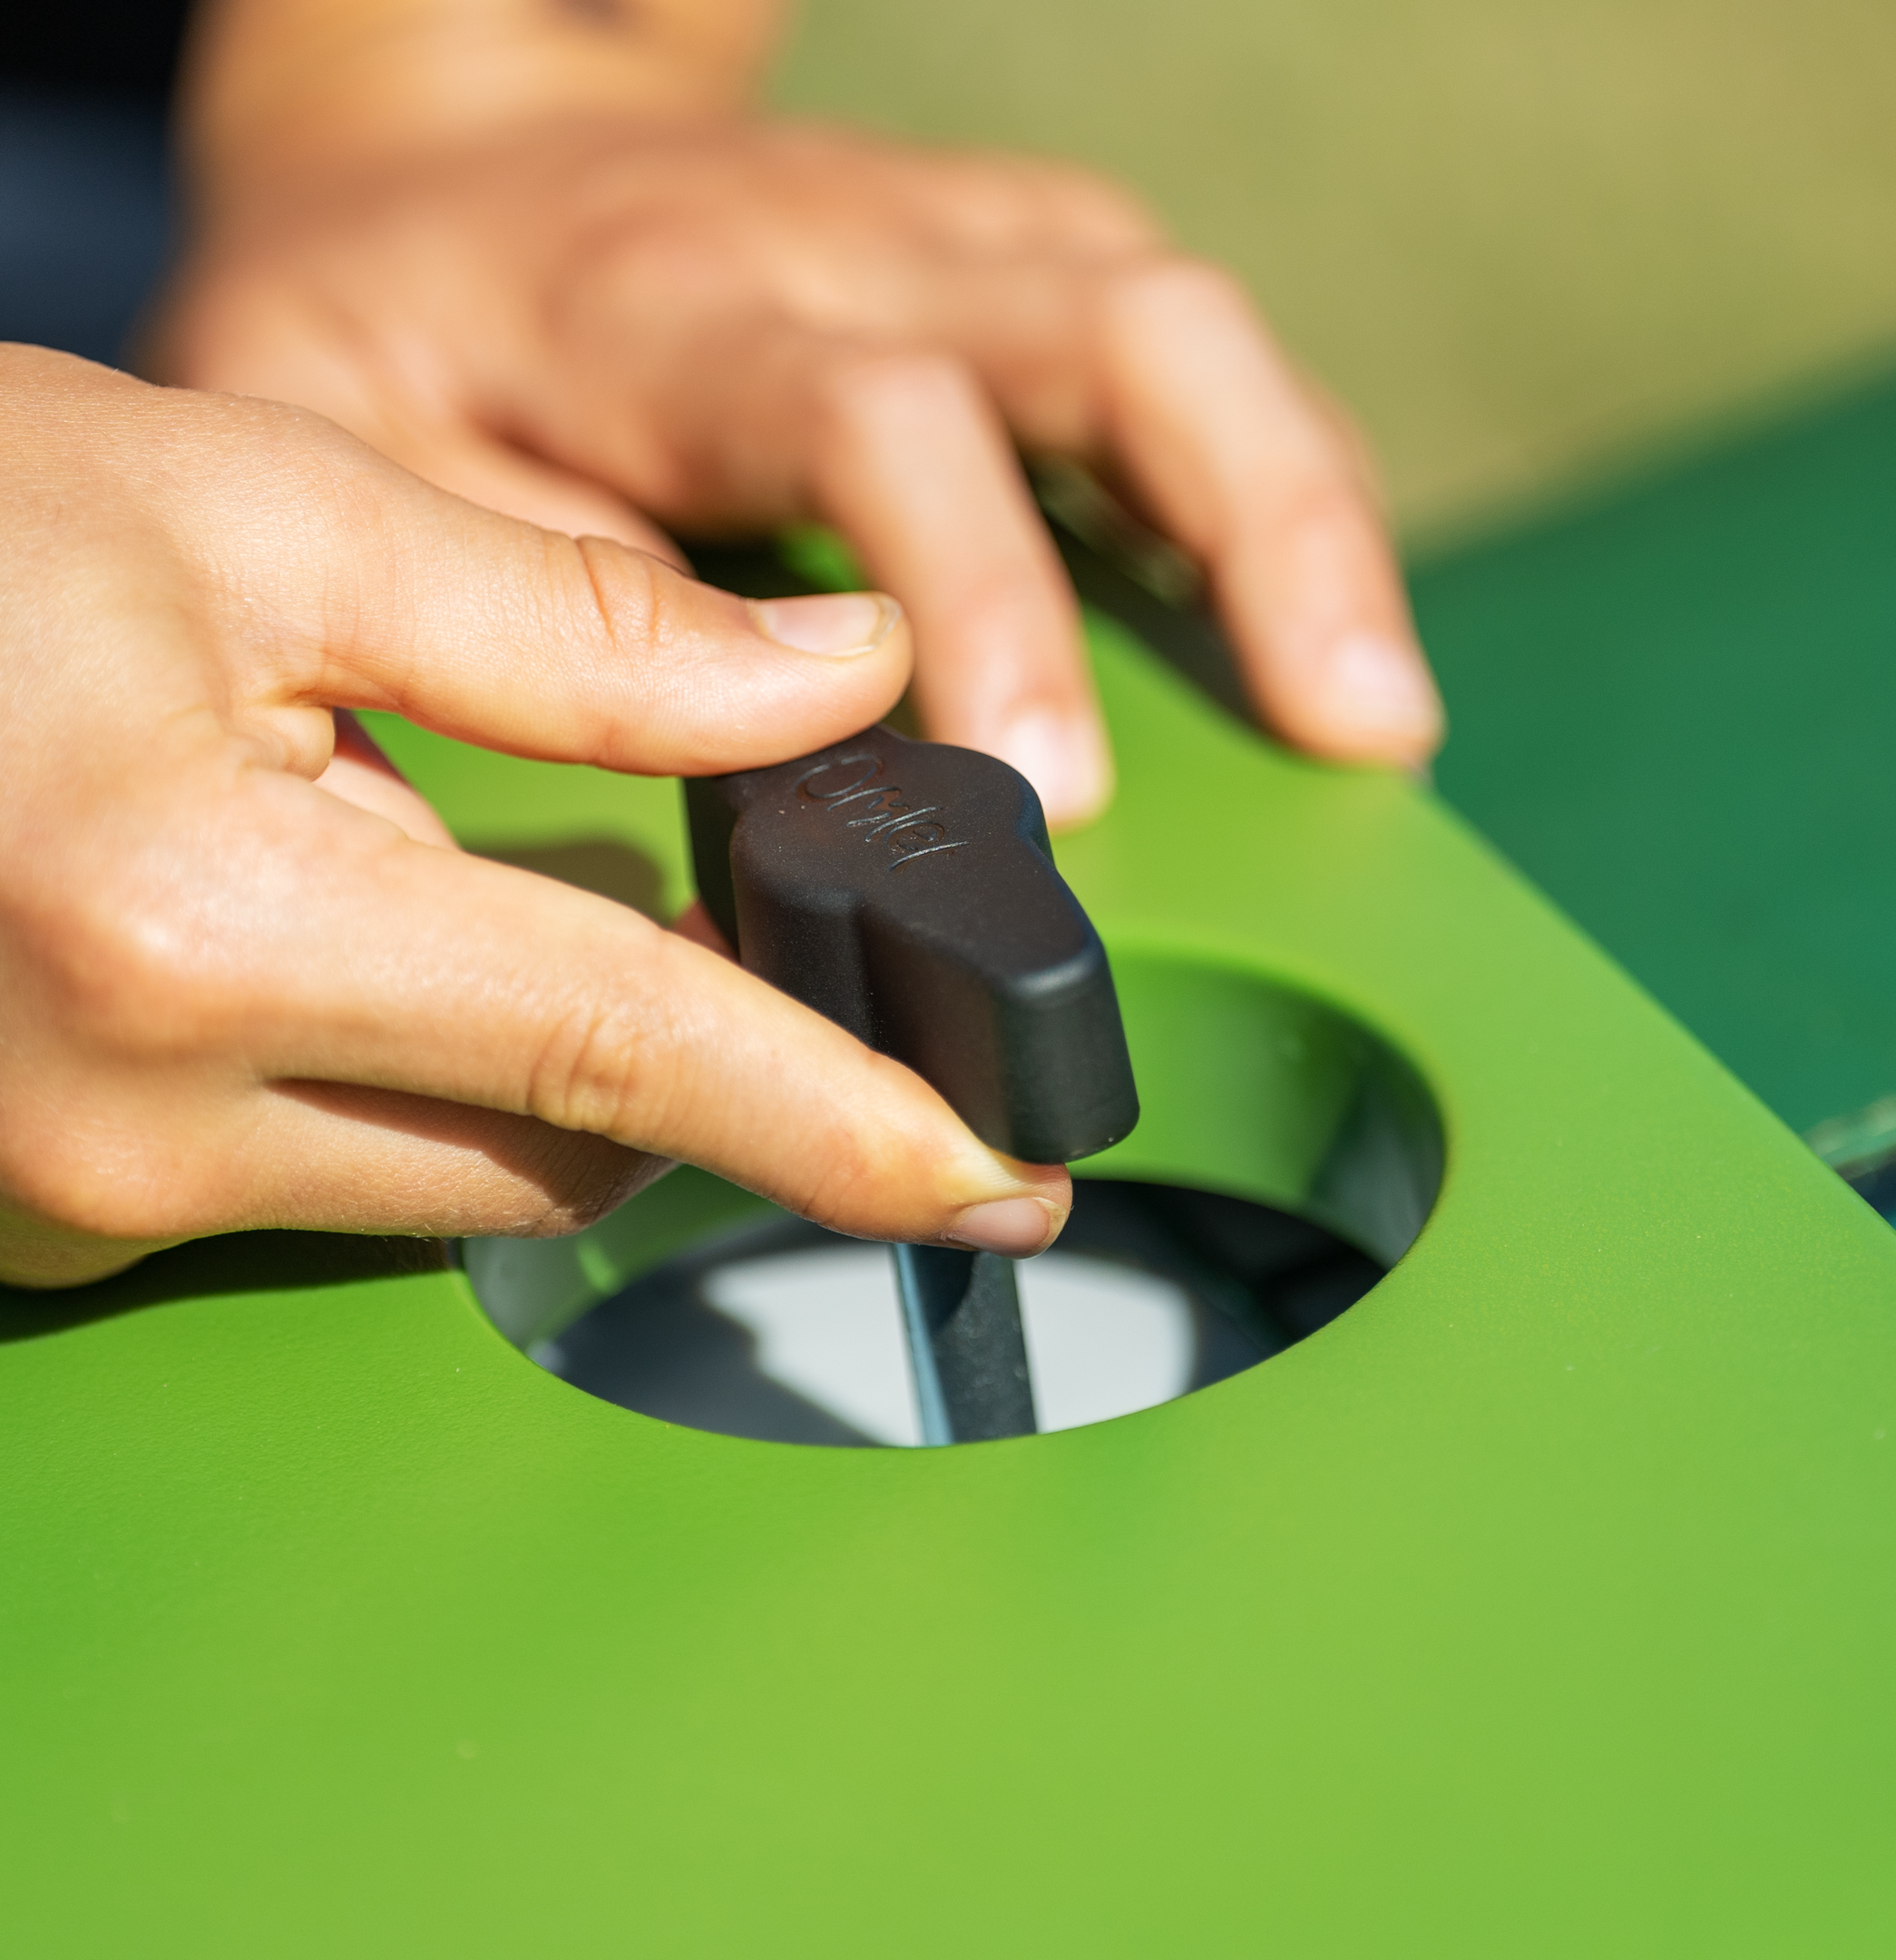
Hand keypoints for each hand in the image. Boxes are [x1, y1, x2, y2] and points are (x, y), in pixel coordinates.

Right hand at [0, 346, 1067, 1286]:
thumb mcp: (272, 519)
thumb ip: (584, 629)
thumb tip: (846, 676)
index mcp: (209, 927)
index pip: (634, 1056)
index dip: (853, 1125)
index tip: (1006, 1184)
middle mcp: (135, 1119)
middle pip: (565, 1151)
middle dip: (687, 1066)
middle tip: (733, 937)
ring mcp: (73, 1198)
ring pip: (448, 1186)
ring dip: (530, 1069)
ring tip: (460, 884)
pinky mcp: (42, 1219)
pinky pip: (318, 1185)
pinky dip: (394, 1085)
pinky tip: (350, 948)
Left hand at [157, 102, 1442, 826]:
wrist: (422, 178)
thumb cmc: (387, 356)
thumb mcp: (354, 475)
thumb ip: (520, 614)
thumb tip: (733, 796)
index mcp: (657, 305)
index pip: (870, 415)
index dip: (986, 598)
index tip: (1054, 790)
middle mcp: (835, 243)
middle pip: (1108, 326)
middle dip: (1254, 528)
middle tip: (1346, 735)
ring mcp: (938, 234)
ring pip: (1176, 322)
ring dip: (1307, 508)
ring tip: (1377, 711)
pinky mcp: (996, 258)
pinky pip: (1174, 343)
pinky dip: (1274, 473)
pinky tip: (1321, 611)